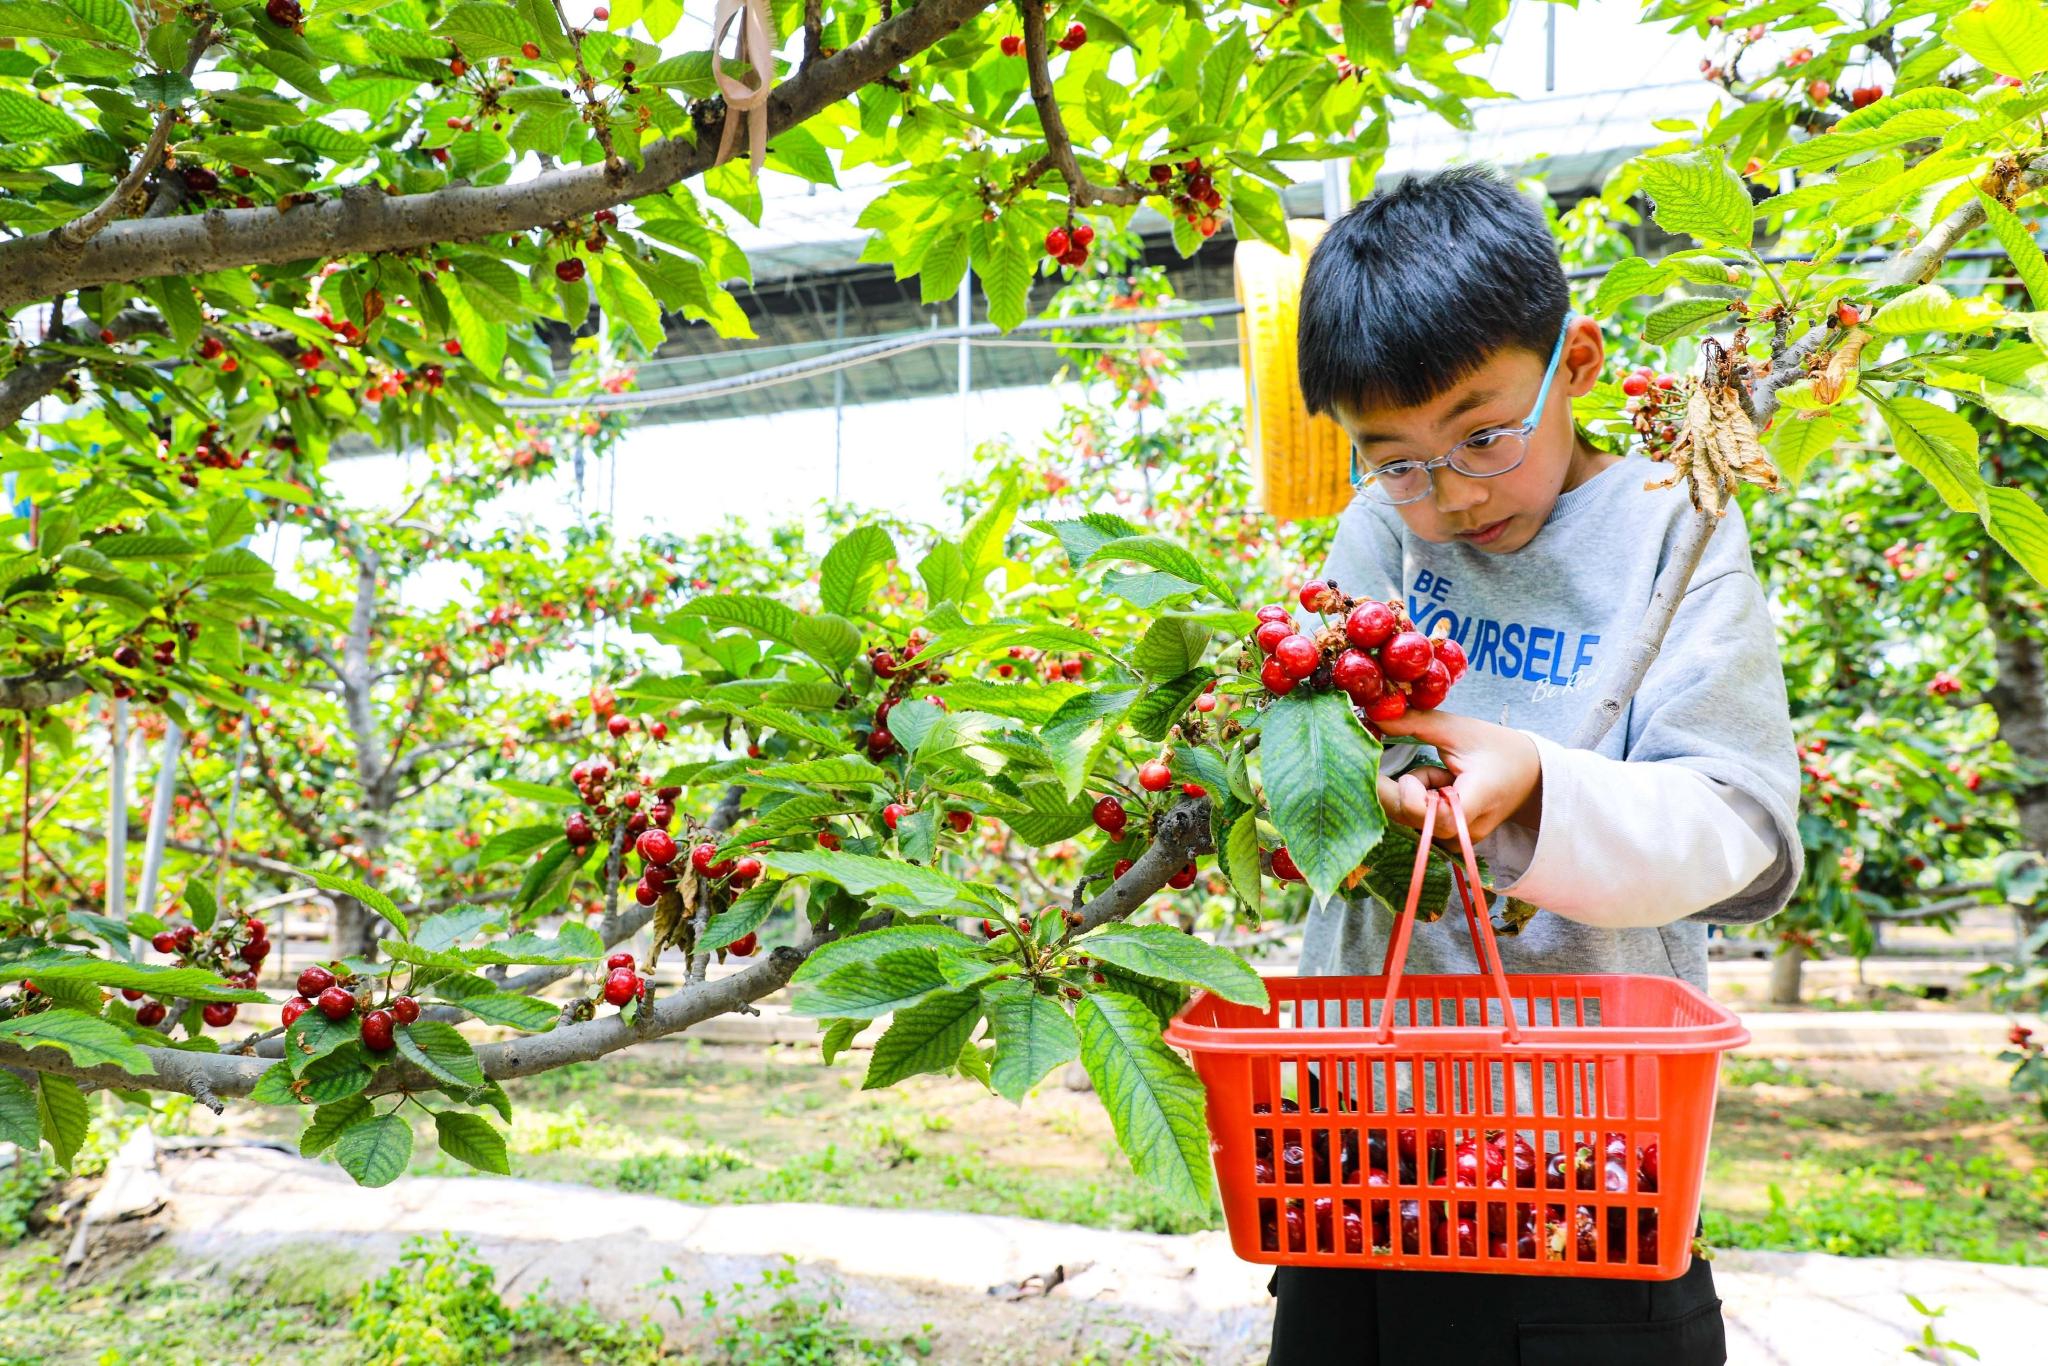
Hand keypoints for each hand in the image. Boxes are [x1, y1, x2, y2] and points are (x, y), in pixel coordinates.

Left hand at [1373, 709, 1542, 842]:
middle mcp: (1467, 829)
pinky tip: (1441, 787)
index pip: (1435, 816)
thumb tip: (1373, 716)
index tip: (1404, 774)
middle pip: (1413, 820)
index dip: (1409, 797)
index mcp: (1478, 800)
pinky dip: (1421, 802)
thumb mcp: (1458, 729)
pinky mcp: (1451, 839)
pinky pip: (1420, 824)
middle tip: (1413, 763)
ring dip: (1415, 793)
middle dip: (1403, 788)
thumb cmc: (1498, 748)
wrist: (1529, 773)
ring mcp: (1459, 838)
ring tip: (1441, 773)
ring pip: (1412, 821)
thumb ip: (1416, 723)